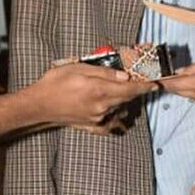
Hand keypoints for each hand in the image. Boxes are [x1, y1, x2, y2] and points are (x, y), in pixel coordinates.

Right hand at [19, 62, 151, 131]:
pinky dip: (115, 117)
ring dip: (124, 102)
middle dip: (134, 90)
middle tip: (138, 81)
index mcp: (100, 91)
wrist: (38, 105)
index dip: (145, 86)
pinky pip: (110, 124)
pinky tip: (113, 111)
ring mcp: (98, 119)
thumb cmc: (55, 83)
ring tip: (120, 92)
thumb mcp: (78, 68)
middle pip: (127, 99)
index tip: (155, 83)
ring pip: (119, 110)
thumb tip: (125, 76)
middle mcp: (102, 107)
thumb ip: (104, 72)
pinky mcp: (92, 126)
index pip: (130, 89)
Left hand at [159, 55, 194, 105]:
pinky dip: (189, 91)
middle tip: (161, 80)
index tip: (156, 79)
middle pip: (179, 91)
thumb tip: (181, 71)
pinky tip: (189, 86)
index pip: (175, 83)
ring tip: (172, 82)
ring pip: (187, 95)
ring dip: (179, 89)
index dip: (164, 81)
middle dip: (169, 86)